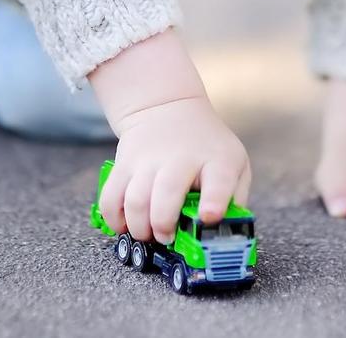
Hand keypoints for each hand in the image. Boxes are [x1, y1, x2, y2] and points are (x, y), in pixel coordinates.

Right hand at [98, 94, 251, 244]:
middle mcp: (181, 158)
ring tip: (148, 233)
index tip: (209, 216)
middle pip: (167, 193)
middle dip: (163, 224)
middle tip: (166, 237)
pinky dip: (114, 219)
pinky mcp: (124, 164)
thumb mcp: (234, 163)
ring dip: (139, 227)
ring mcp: (149, 160)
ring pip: (135, 200)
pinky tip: (125, 225)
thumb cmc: (206, 147)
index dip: (214, 201)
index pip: (219, 180)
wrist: (168, 107)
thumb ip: (235, 199)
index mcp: (217, 160)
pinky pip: (110, 197)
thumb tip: (227, 234)